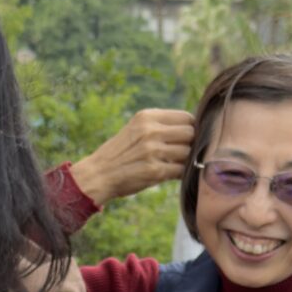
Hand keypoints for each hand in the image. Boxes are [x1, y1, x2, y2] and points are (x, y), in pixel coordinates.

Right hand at [70, 108, 196, 209]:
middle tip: (180, 153)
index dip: (191, 129)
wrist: (98, 174)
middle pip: (190, 133)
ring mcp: (153, 151)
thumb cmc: (120, 153)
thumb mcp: (136, 129)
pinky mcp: (154, 171)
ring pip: (188, 152)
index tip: (185, 139)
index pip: (186, 117)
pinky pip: (181, 170)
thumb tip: (193, 128)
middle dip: (190, 144)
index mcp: (147, 117)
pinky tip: (170, 174)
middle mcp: (151, 131)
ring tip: (173, 163)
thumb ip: (159, 125)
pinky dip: (180, 174)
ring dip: (185, 160)